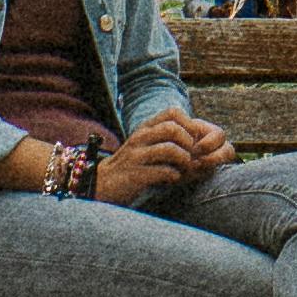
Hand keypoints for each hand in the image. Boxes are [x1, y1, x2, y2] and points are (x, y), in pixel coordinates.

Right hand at [96, 107, 235, 208]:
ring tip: (183, 169)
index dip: (189, 124)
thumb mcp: (145, 145)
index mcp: (145, 128)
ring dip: (183, 160)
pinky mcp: (135, 175)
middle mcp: (141, 137)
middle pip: (173, 128)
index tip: (193, 141)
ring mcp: (137, 156)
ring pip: (169, 148)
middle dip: (188, 143)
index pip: (173, 112)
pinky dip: (173, 176)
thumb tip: (195, 139)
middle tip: (191, 157)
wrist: (101, 184)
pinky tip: (172, 179)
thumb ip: (164, 138)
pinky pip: (162, 171)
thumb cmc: (130, 166)